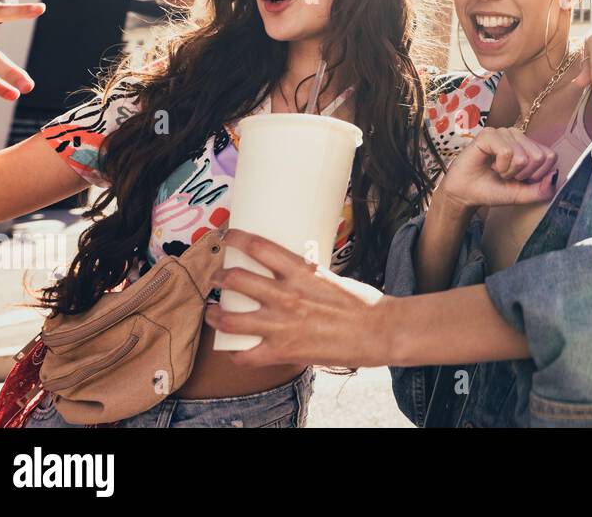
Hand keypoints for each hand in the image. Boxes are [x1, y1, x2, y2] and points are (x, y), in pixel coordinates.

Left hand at [205, 229, 393, 367]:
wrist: (379, 331)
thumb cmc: (362, 303)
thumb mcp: (330, 276)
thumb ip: (305, 276)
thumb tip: (290, 274)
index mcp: (301, 271)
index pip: (258, 246)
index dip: (236, 238)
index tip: (228, 236)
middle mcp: (286, 295)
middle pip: (236, 279)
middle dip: (218, 277)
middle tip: (216, 277)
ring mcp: (281, 325)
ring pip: (230, 318)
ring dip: (214, 314)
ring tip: (211, 312)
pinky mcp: (283, 351)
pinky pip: (245, 355)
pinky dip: (234, 353)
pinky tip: (232, 349)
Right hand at [437, 126, 558, 215]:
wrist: (466, 193)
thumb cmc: (493, 190)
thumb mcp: (522, 194)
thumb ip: (541, 189)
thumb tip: (556, 175)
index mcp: (529, 146)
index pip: (550, 156)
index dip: (538, 175)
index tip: (521, 180)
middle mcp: (518, 136)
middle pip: (539, 157)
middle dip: (523, 175)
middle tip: (507, 175)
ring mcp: (504, 132)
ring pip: (522, 156)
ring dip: (509, 172)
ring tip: (497, 170)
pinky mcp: (489, 134)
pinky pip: (507, 152)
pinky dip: (500, 166)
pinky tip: (490, 165)